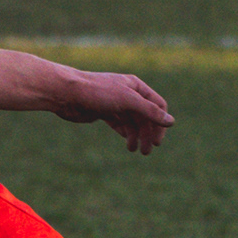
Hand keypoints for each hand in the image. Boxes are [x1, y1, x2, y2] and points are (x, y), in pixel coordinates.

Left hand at [53, 67, 173, 152]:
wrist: (67, 93)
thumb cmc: (97, 92)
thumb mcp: (127, 101)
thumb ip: (149, 111)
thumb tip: (170, 122)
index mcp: (136, 86)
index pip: (157, 105)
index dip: (160, 123)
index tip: (158, 141)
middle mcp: (128, 94)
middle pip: (145, 116)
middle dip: (148, 133)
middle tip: (147, 151)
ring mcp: (115, 103)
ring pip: (132, 122)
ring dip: (137, 136)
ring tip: (136, 150)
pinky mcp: (104, 112)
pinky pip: (120, 124)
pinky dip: (125, 134)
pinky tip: (128, 144)